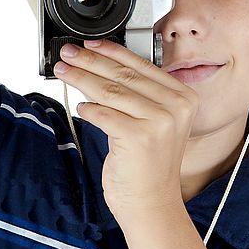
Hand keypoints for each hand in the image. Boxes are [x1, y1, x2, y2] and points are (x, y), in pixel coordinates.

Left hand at [54, 39, 199, 218]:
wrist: (151, 203)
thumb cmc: (149, 163)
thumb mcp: (155, 121)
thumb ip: (139, 94)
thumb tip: (101, 65)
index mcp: (183, 97)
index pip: (142, 65)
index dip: (112, 52)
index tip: (91, 45)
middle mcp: (176, 106)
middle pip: (124, 74)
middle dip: (91, 61)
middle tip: (70, 54)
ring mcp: (160, 122)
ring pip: (111, 90)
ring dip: (82, 78)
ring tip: (65, 72)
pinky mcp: (139, 137)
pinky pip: (104, 114)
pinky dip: (89, 109)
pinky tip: (81, 107)